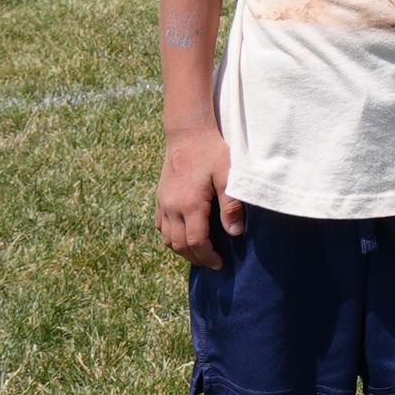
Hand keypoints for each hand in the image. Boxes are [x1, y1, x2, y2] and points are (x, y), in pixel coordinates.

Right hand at [156, 128, 241, 268]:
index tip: (220, 263)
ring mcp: (162, 201)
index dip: (207, 256)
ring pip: (166, 237)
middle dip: (195, 258)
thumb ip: (231, 205)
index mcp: (188, 204)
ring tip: (198, 254)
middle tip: (211, 263)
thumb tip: (235, 233)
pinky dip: (169, 236)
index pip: (195, 242)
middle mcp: (171, 206)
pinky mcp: (160, 195)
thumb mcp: (228, 176)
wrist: (188, 130)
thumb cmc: (212, 150)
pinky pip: (159, 225)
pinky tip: (182, 236)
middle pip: (178, 244)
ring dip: (181, 250)